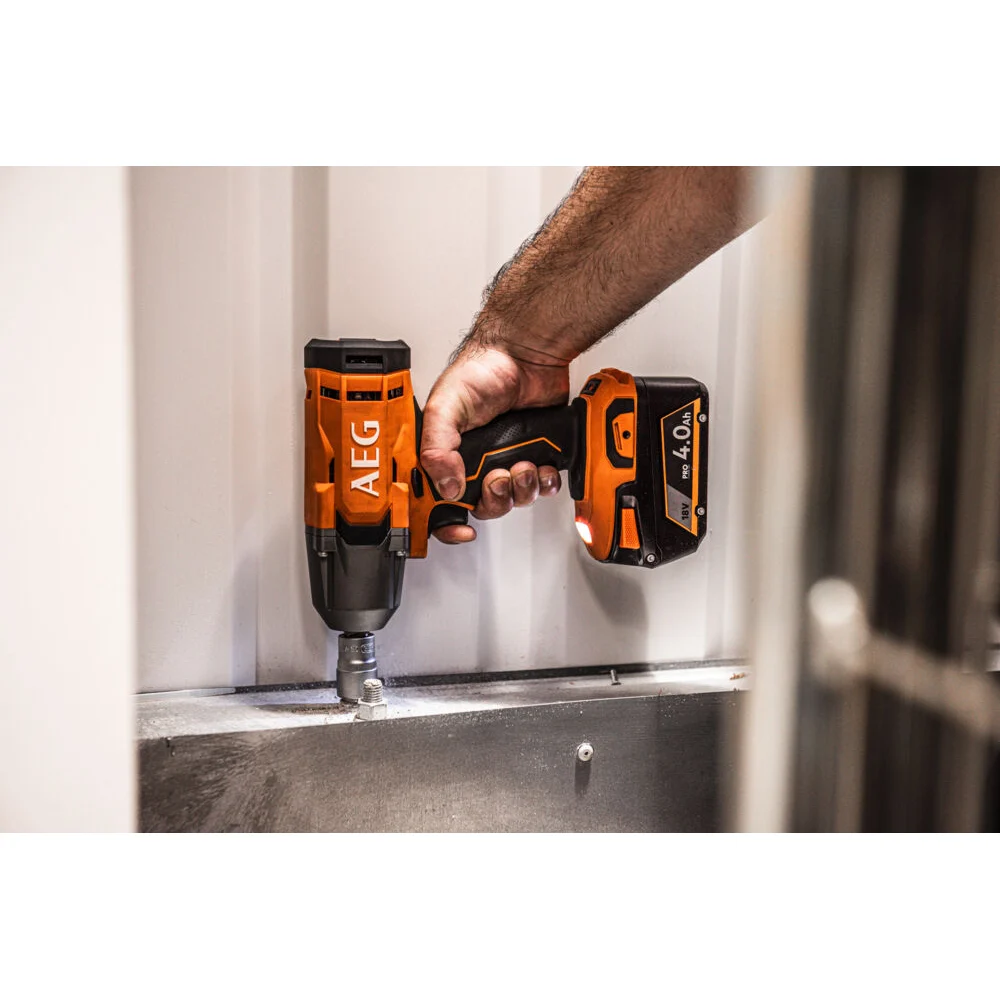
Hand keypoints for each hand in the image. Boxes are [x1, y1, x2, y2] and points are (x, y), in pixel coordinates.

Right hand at [420, 343, 569, 542]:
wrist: (527, 353)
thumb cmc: (480, 370)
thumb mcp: (445, 406)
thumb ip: (437, 447)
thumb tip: (446, 485)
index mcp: (445, 453)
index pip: (436, 500)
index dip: (445, 523)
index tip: (460, 528)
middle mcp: (474, 461)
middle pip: (481, 506)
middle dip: (494, 498)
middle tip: (499, 476)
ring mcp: (506, 459)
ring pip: (513, 499)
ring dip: (521, 488)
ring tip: (523, 464)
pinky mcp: (535, 455)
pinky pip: (541, 486)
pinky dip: (544, 482)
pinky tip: (542, 465)